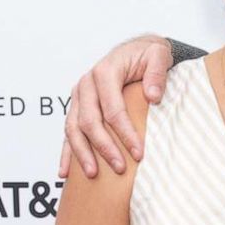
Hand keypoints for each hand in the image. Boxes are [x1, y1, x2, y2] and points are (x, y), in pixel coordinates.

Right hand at [58, 35, 173, 178]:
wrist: (136, 49)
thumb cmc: (147, 54)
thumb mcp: (158, 55)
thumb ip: (157, 73)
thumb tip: (153, 96)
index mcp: (104, 72)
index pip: (113, 109)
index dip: (125, 133)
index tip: (138, 153)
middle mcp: (86, 84)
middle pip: (89, 121)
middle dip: (104, 147)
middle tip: (120, 167)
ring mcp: (78, 96)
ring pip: (73, 128)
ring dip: (82, 153)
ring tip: (92, 174)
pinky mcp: (76, 106)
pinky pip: (68, 131)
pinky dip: (66, 152)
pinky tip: (65, 172)